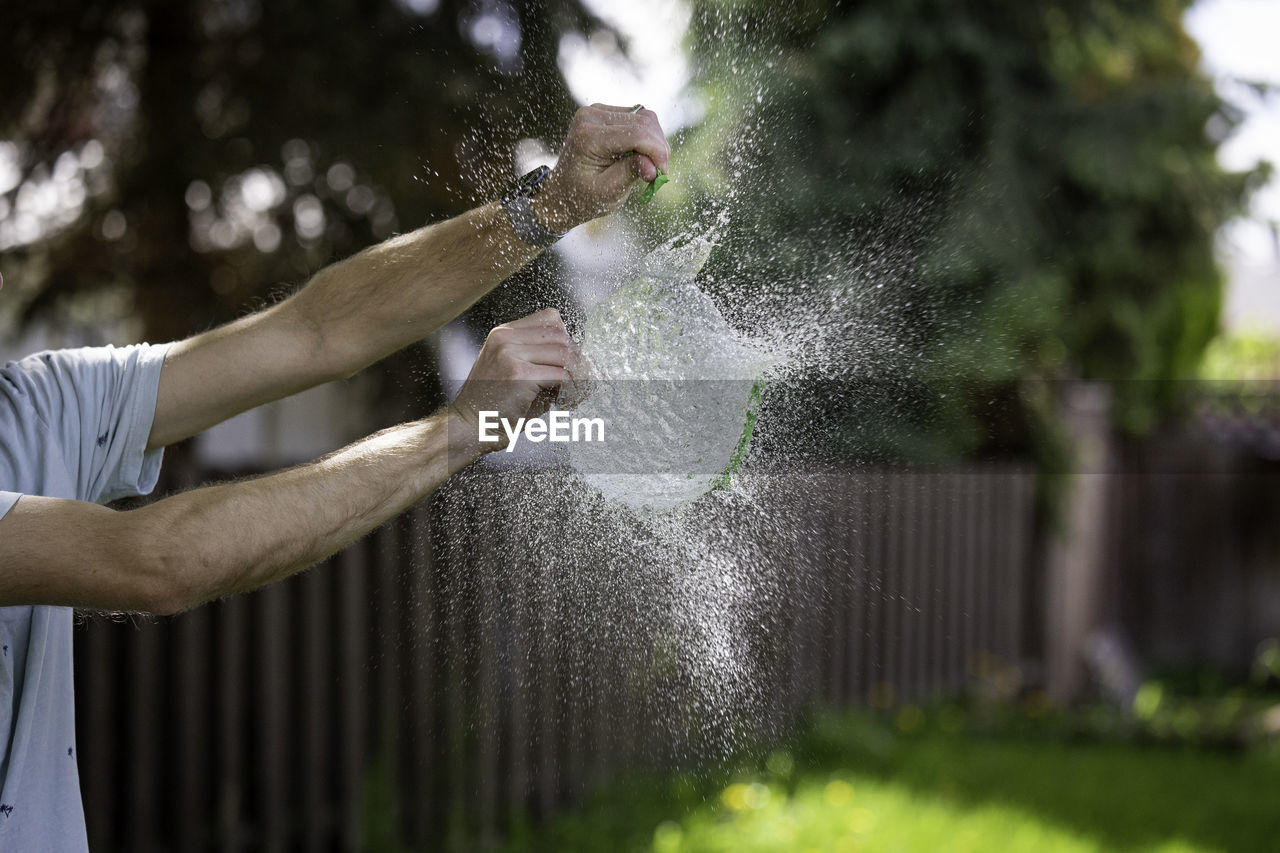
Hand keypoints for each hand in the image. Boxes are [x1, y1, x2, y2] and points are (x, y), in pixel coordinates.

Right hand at [448, 308, 580, 451]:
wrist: (468, 428)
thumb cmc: (494, 407)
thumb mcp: (515, 373)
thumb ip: (542, 361)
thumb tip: (581, 362)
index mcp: (503, 333)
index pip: (550, 318)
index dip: (567, 340)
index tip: (570, 363)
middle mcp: (505, 338)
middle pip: (561, 335)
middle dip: (576, 360)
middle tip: (578, 383)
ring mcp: (511, 354)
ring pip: (565, 354)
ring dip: (578, 376)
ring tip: (574, 394)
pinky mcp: (520, 374)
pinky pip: (562, 376)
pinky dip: (572, 389)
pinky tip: (568, 402)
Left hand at [532, 104, 670, 232]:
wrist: (562, 192)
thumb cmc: (582, 197)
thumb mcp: (608, 192)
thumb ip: (630, 173)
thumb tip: (654, 166)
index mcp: (588, 136)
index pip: (635, 133)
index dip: (656, 152)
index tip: (663, 174)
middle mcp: (591, 116)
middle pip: (643, 122)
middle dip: (658, 148)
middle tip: (659, 173)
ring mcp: (597, 111)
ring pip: (645, 117)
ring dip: (655, 142)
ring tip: (650, 166)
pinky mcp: (606, 112)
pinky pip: (638, 118)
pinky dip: (648, 137)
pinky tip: (643, 156)